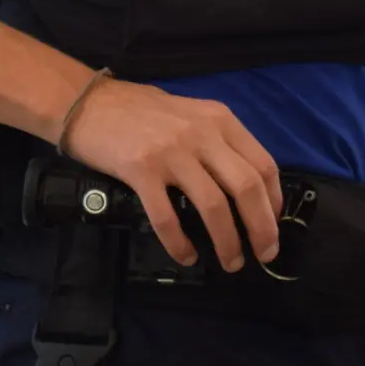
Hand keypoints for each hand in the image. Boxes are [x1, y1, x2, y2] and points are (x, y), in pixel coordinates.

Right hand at [56, 79, 282, 271]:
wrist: (90, 103)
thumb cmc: (143, 112)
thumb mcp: (193, 115)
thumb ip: (219, 141)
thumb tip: (246, 186)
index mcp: (220, 120)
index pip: (262, 165)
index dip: (274, 201)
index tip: (272, 225)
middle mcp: (202, 134)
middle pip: (246, 188)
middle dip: (261, 228)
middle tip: (264, 254)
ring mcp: (171, 152)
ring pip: (213, 206)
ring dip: (227, 241)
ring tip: (230, 262)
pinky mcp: (141, 170)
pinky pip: (167, 217)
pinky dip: (180, 243)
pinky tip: (186, 256)